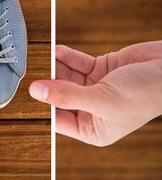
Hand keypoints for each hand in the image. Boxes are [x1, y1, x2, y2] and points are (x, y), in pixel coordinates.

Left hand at [29, 41, 161, 145]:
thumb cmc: (145, 93)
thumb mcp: (101, 99)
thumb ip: (66, 95)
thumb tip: (37, 91)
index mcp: (94, 129)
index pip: (59, 120)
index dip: (46, 106)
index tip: (33, 90)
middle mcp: (93, 111)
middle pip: (61, 97)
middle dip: (50, 85)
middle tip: (37, 71)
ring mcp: (96, 89)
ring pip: (67, 78)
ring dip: (56, 68)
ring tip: (46, 57)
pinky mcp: (101, 70)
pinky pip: (78, 64)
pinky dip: (67, 57)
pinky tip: (57, 51)